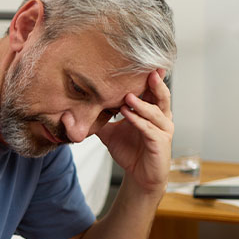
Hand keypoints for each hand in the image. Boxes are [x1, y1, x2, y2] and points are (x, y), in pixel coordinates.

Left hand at [96, 70, 173, 195]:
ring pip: (155, 112)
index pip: (151, 90)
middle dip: (155, 83)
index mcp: (151, 111)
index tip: (139, 63)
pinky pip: (149, 129)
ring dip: (141, 103)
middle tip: (147, 70)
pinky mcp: (160, 143)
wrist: (138, 176)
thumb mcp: (109, 131)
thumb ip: (99, 118)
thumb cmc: (129, 151)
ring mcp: (162, 130)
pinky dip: (138, 121)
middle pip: (161, 96)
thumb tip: (76, 108)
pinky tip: (127, 114)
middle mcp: (161, 117)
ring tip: (127, 96)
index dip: (147, 78)